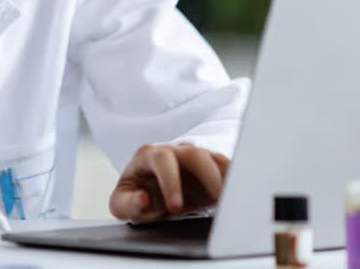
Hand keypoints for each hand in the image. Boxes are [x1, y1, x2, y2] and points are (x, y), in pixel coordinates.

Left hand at [109, 143, 228, 222]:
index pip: (162, 160)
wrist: (147, 195)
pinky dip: (233, 178)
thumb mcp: (122, 205)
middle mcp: (173, 152)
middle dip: (207, 174)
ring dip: (224, 176)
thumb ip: (128, 203)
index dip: (170, 181)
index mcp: (148, 156)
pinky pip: (224, 168)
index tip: (175, 207)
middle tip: (216, 197)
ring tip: (231, 196)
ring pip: (213, 158)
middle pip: (194, 153)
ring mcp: (192, 158)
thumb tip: (143, 198)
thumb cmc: (134, 196)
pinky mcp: (209, 168)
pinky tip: (237, 192)